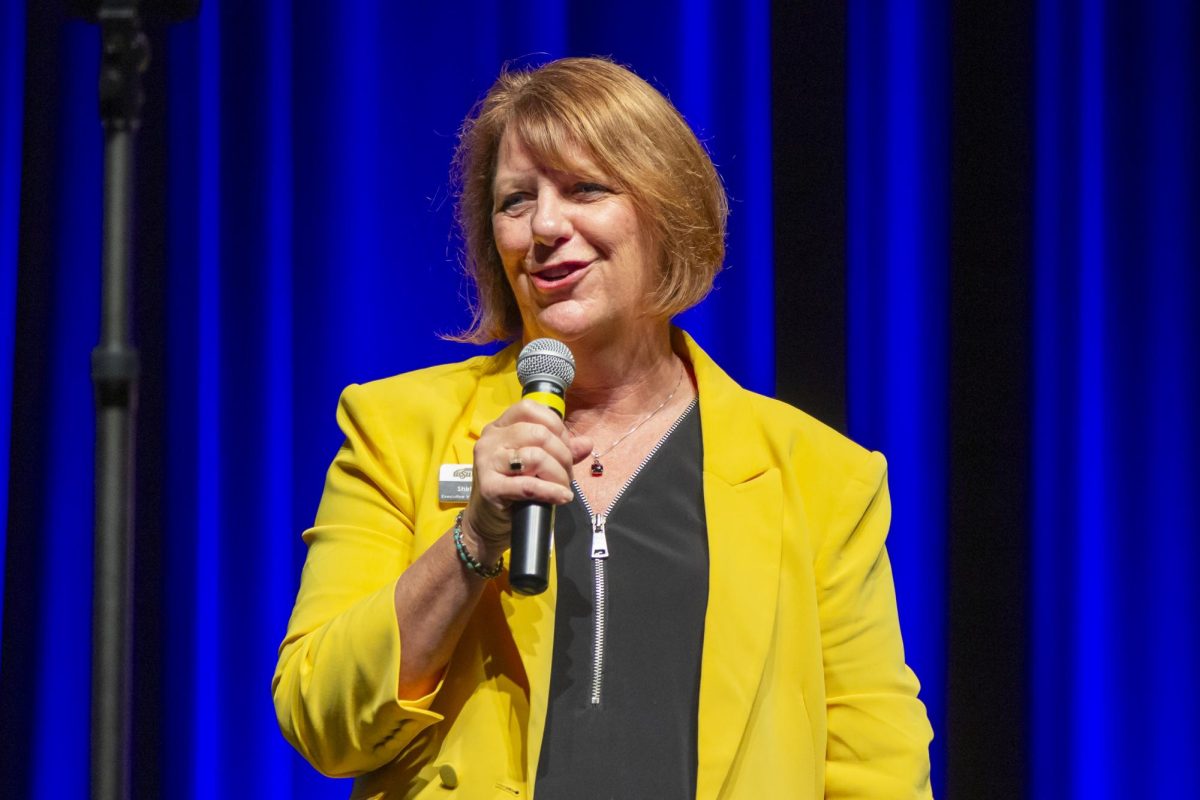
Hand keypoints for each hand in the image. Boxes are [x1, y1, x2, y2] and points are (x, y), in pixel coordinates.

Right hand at [462, 400, 592, 553]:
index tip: (566, 447)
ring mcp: (488, 462)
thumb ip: (560, 450)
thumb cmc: (512, 488)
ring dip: (558, 475)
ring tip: (562, 487)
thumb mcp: (536, 464)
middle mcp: (491, 440)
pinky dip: (551, 491)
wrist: (487, 521)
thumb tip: (587, 443)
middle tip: (567, 473)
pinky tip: (561, 497)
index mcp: (500, 427)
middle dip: (562, 455)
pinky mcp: (489, 487)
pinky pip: (528, 485)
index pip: (530, 409)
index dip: (556, 426)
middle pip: (538, 434)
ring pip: (536, 457)